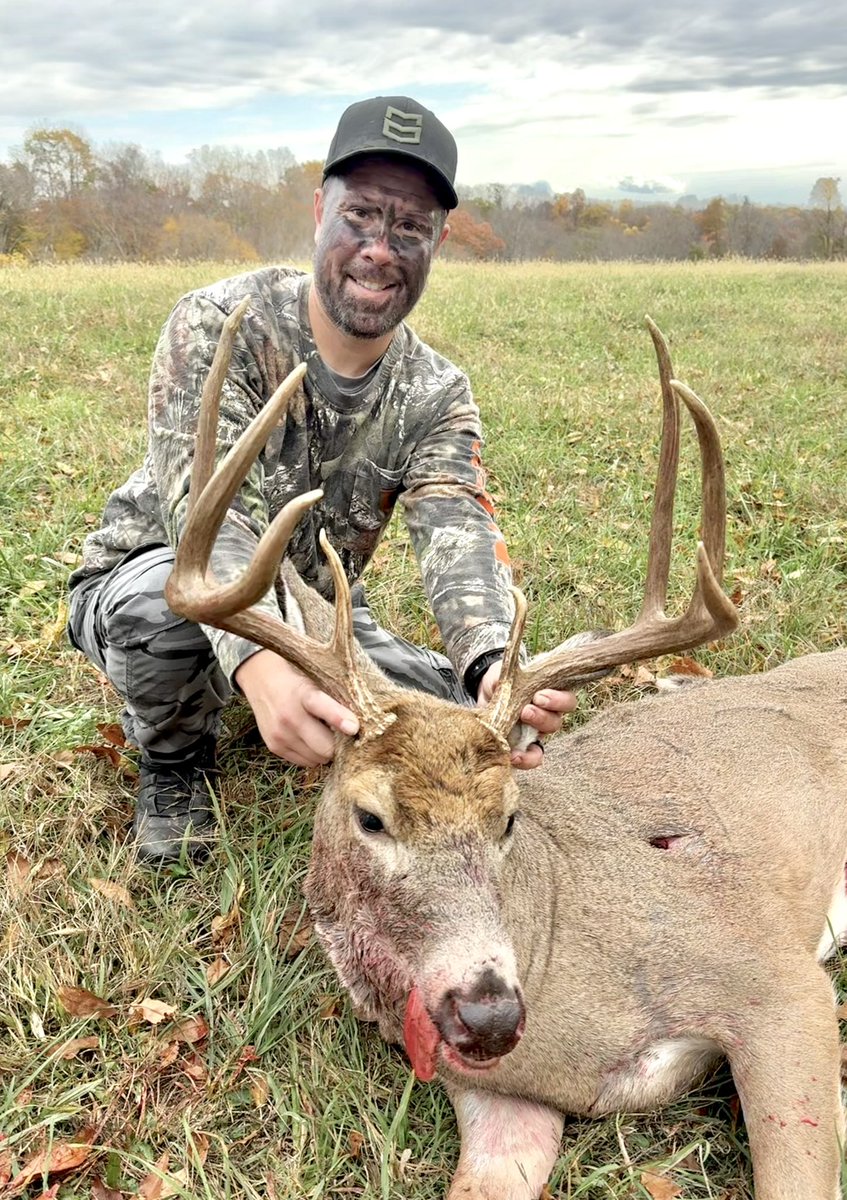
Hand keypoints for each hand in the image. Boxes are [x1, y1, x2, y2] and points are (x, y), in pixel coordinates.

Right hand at [235, 649, 358, 766]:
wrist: (261, 680)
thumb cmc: (297, 682)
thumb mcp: (316, 682)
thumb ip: (335, 701)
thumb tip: (357, 726)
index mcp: (304, 694)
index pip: (322, 707)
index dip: (340, 718)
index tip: (354, 728)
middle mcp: (290, 716)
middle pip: (325, 747)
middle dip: (339, 745)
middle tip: (344, 737)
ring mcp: (280, 734)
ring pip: (317, 759)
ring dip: (326, 751)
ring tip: (324, 735)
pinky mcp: (274, 747)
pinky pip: (305, 762)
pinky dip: (312, 755)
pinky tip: (310, 740)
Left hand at [477, 662, 575, 769]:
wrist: (483, 701)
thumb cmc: (499, 684)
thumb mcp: (500, 674)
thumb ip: (503, 674)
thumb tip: (501, 681)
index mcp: (549, 694)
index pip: (566, 698)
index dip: (558, 699)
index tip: (539, 696)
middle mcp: (547, 714)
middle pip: (558, 720)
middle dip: (543, 716)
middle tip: (526, 711)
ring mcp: (536, 732)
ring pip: (547, 737)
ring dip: (535, 732)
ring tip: (519, 726)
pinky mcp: (523, 747)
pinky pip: (532, 758)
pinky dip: (527, 759)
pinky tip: (514, 756)